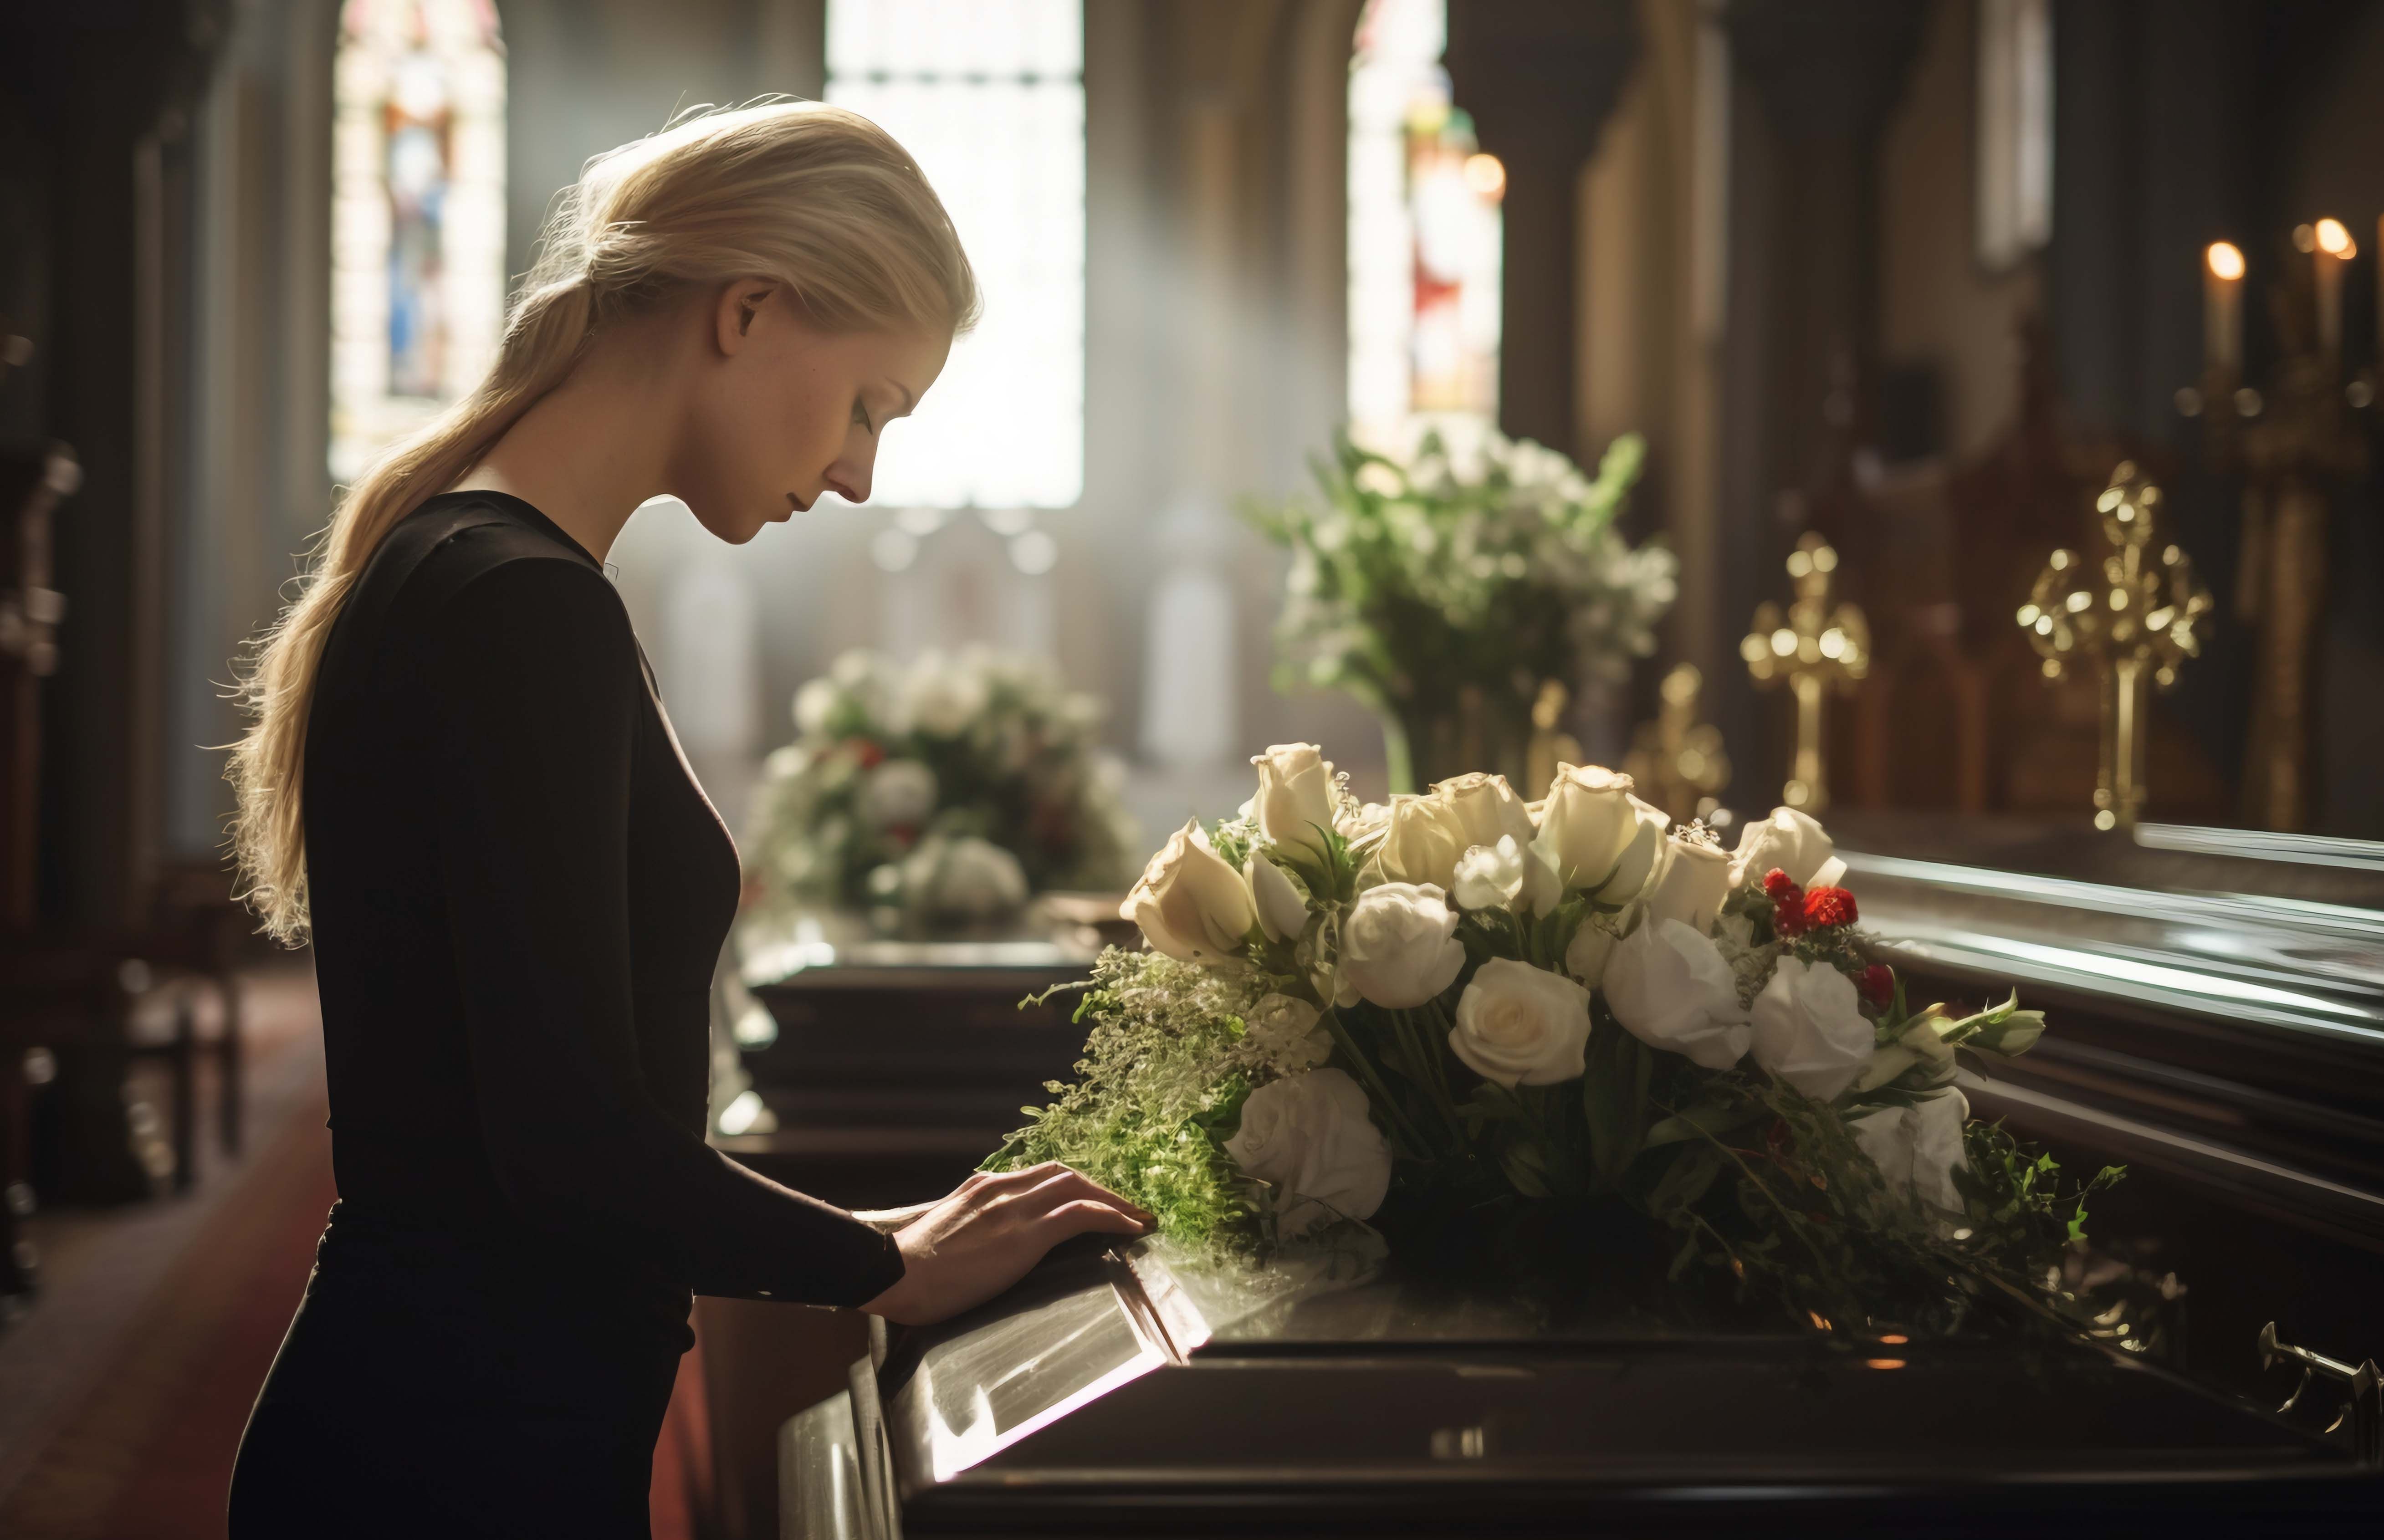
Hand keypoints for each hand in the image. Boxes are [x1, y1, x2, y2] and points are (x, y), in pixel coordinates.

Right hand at [858, 1163, 1153, 1325]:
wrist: (894, 1273)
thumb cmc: (912, 1265)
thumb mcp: (944, 1228)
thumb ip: (968, 1218)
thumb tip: (981, 1225)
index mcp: (984, 1187)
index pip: (1040, 1176)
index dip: (1072, 1185)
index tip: (1093, 1200)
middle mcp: (1003, 1188)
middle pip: (1065, 1175)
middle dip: (1100, 1188)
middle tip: (1126, 1207)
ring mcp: (1015, 1209)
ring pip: (1078, 1187)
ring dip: (1114, 1201)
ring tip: (1139, 1218)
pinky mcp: (1024, 1235)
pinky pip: (1080, 1215)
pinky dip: (1112, 1217)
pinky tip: (1131, 1229)